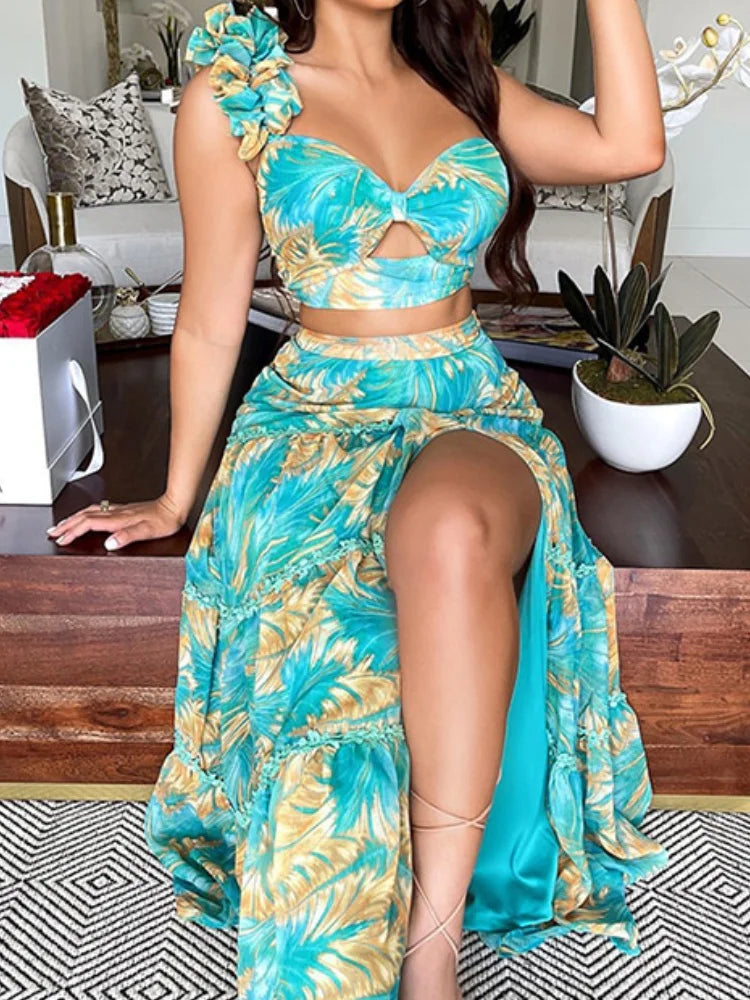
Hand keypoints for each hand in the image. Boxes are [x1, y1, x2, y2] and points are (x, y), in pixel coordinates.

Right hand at [46, 493, 187, 550]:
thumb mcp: (148, 531)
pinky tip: (87, 515)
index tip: (61, 539)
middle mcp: (116, 513)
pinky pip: (98, 509)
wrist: (175, 506)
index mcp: (118, 520)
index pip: (89, 524)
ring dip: (74, 517)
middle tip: (53, 531)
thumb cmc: (164, 520)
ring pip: (90, 511)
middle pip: (84, 516)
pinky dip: (86, 513)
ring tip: (62, 523)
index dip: (73, 531)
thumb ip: (128, 536)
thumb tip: (110, 543)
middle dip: (66, 524)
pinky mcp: (125, 510)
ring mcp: (119, 510)